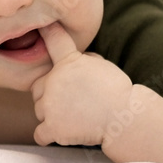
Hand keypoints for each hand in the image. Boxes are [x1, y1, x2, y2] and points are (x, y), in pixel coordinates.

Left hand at [30, 22, 132, 146]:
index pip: (54, 40)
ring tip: (75, 116)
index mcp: (68, 62)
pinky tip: (62, 132)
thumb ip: (82, 60)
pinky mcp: (53, 127)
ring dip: (51, 114)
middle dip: (48, 94)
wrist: (125, 117)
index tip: (43, 27)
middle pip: (37, 88)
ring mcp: (50, 105)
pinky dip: (49, 135)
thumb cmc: (117, 92)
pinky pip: (40, 134)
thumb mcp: (101, 65)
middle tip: (71, 101)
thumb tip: (74, 61)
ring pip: (39, 111)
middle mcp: (53, 81)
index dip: (47, 32)